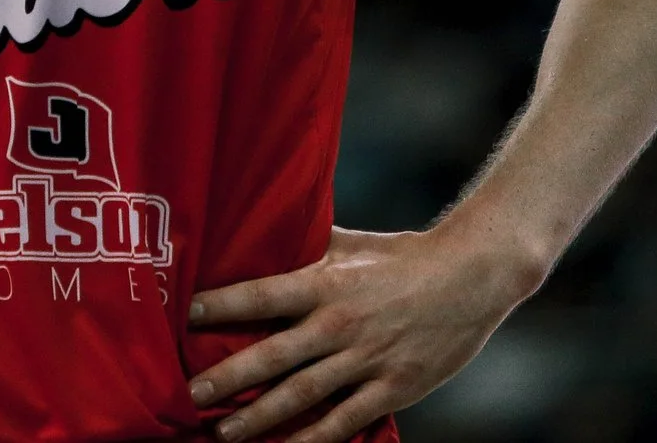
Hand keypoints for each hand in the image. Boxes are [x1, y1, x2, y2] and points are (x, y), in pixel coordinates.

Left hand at [185, 227, 533, 442]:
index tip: (185, 316)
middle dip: (228, 377)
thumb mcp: (351, 243)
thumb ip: (307, 247)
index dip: (222, 305)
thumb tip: (262, 234)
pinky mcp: (391, 388)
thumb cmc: (404, 256)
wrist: (471, 276)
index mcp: (327, 283)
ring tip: (225, 433)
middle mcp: (340, 323)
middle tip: (191, 393)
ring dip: (259, 416)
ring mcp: (365, 360)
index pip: (263, 295)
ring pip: (301, 396)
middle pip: (273, 356)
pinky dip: (313, 440)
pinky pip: (344, 421)